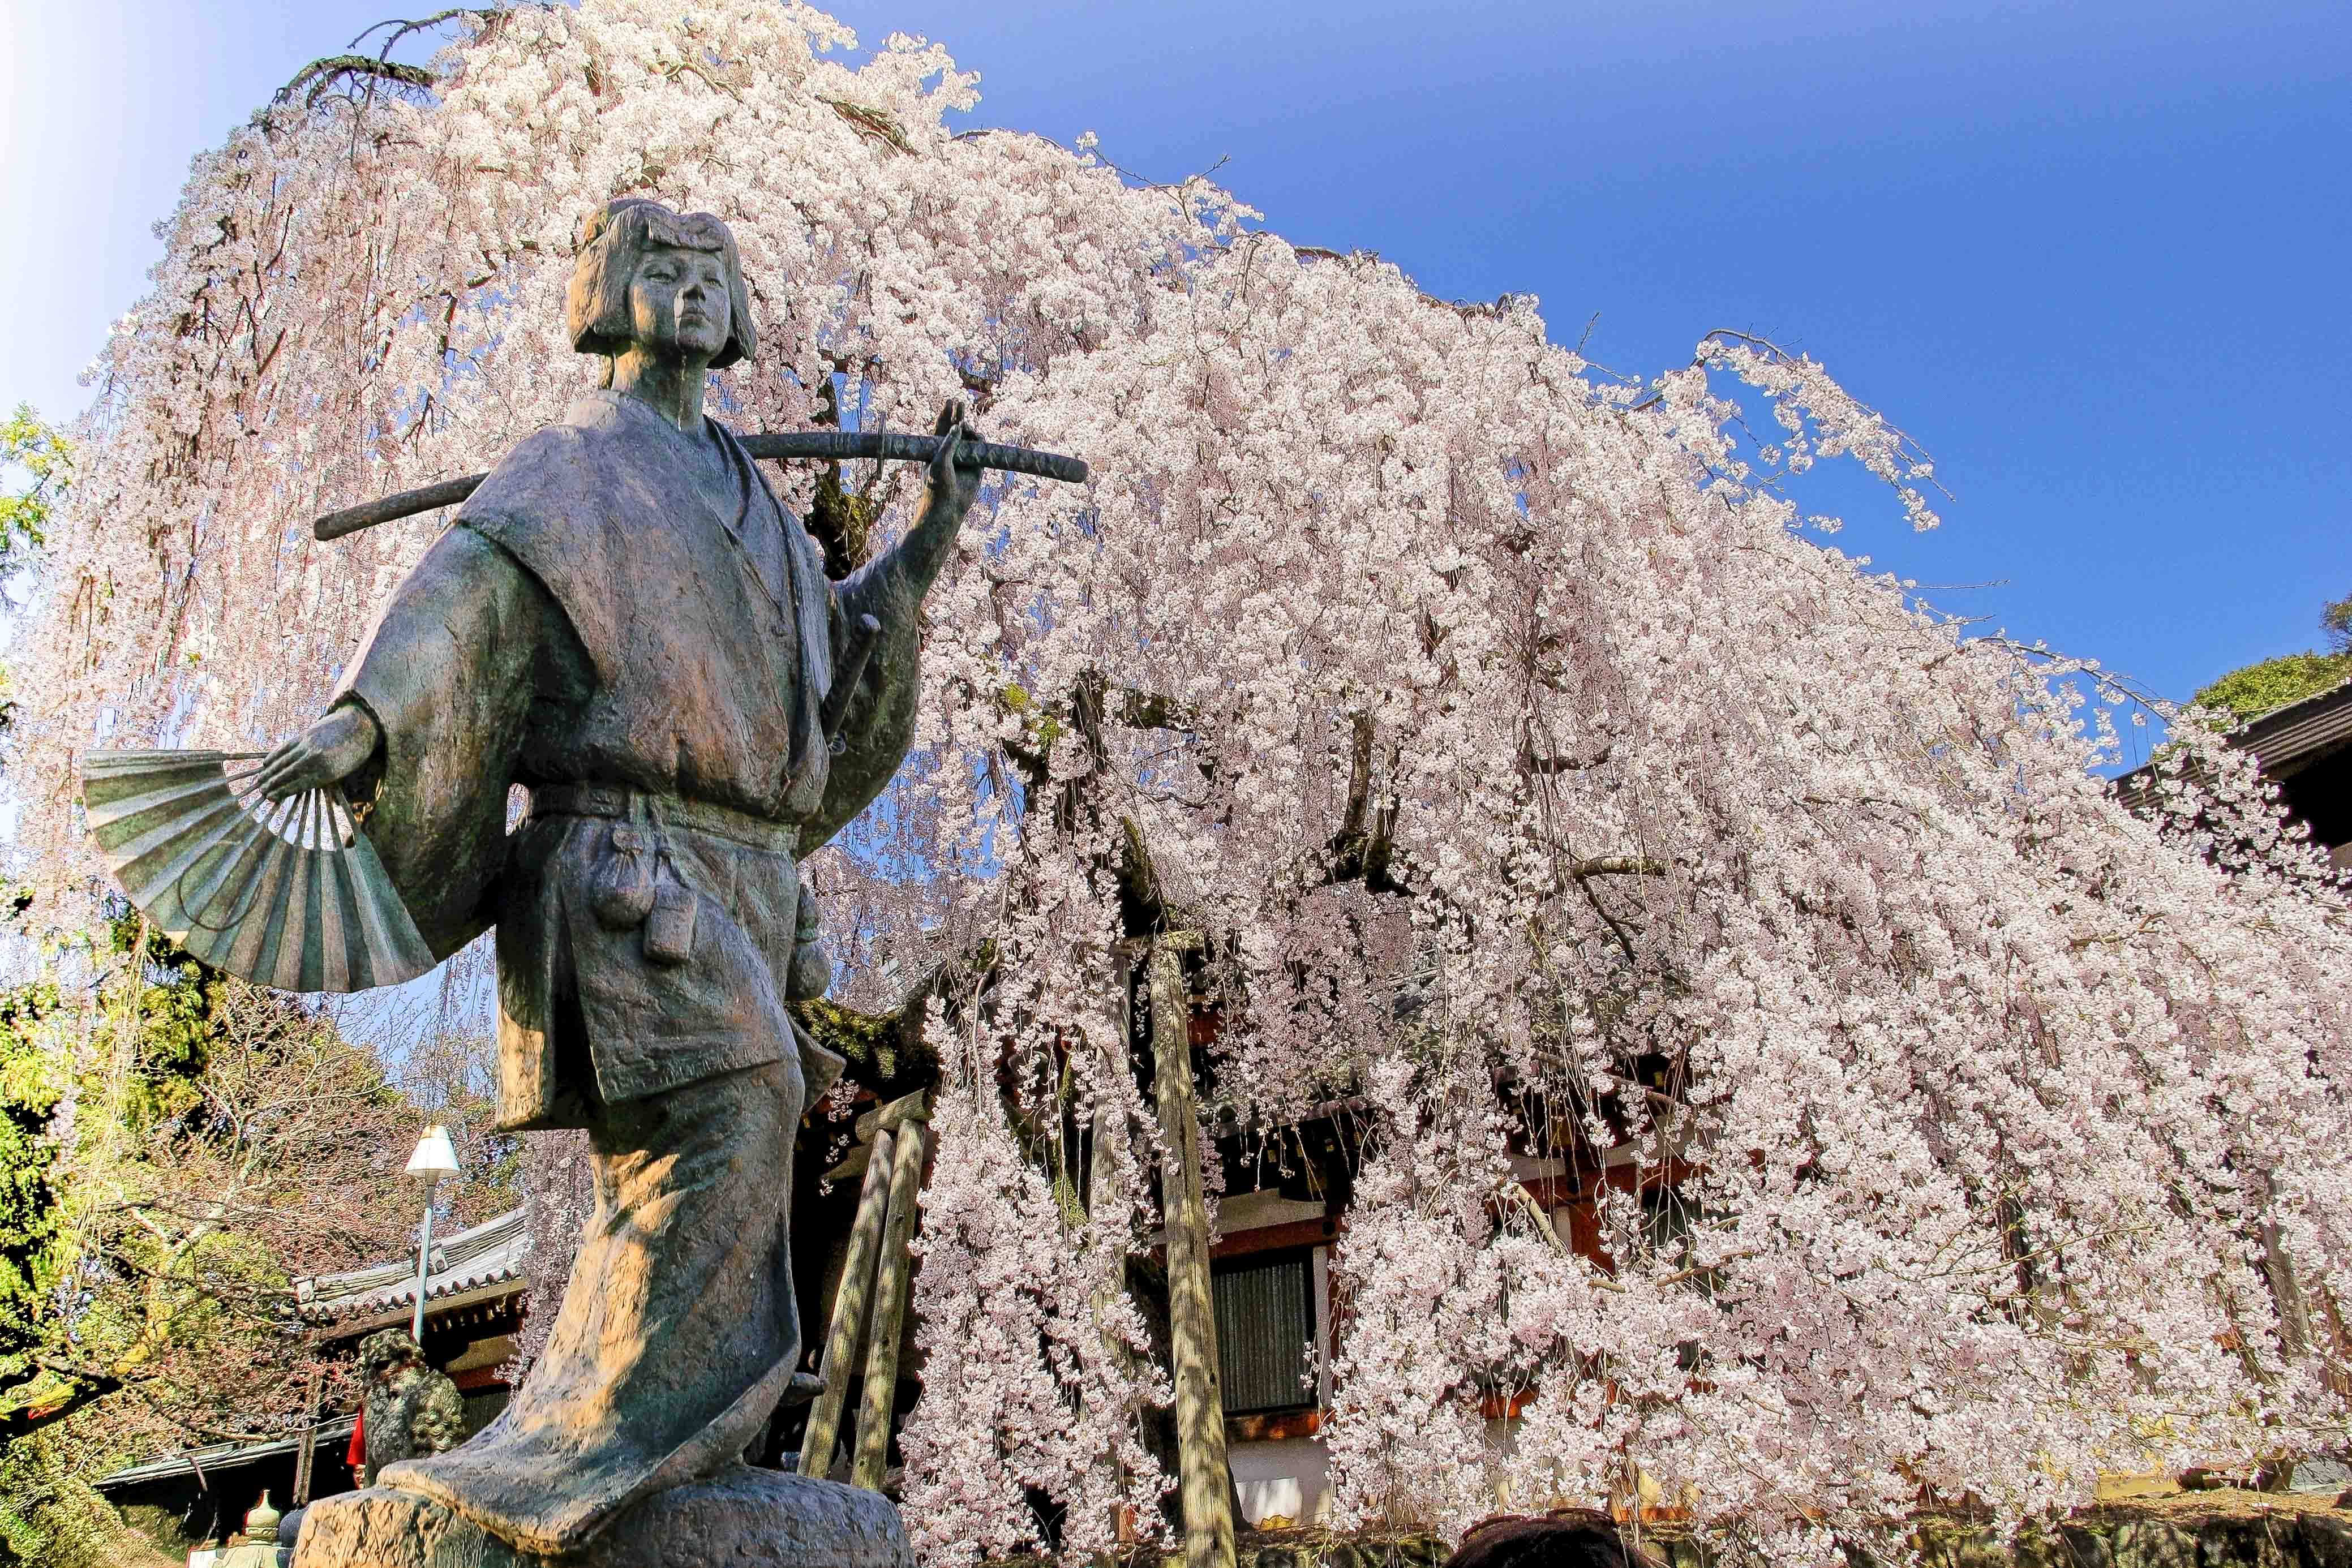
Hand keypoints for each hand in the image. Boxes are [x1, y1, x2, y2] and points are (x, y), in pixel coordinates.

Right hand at [254, 704, 380, 801]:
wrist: (358, 725)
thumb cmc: (353, 753)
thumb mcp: (342, 771)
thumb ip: (322, 779)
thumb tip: (301, 789)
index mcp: (327, 772)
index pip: (299, 785)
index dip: (283, 792)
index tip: (271, 798)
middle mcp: (315, 759)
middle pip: (287, 774)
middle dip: (272, 784)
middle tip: (261, 791)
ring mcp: (308, 745)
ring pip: (283, 761)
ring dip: (270, 772)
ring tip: (260, 780)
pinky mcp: (305, 735)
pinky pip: (285, 747)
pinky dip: (274, 755)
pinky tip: (266, 763)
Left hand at [925, 399, 984, 518]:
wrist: (947, 507)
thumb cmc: (937, 484)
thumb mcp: (939, 460)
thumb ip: (949, 443)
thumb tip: (958, 426)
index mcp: (936, 449)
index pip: (941, 428)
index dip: (945, 414)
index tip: (950, 401)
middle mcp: (950, 452)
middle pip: (955, 429)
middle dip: (958, 415)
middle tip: (961, 402)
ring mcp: (964, 458)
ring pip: (969, 438)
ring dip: (969, 429)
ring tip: (966, 426)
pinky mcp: (976, 466)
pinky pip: (980, 449)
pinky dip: (980, 441)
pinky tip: (977, 436)